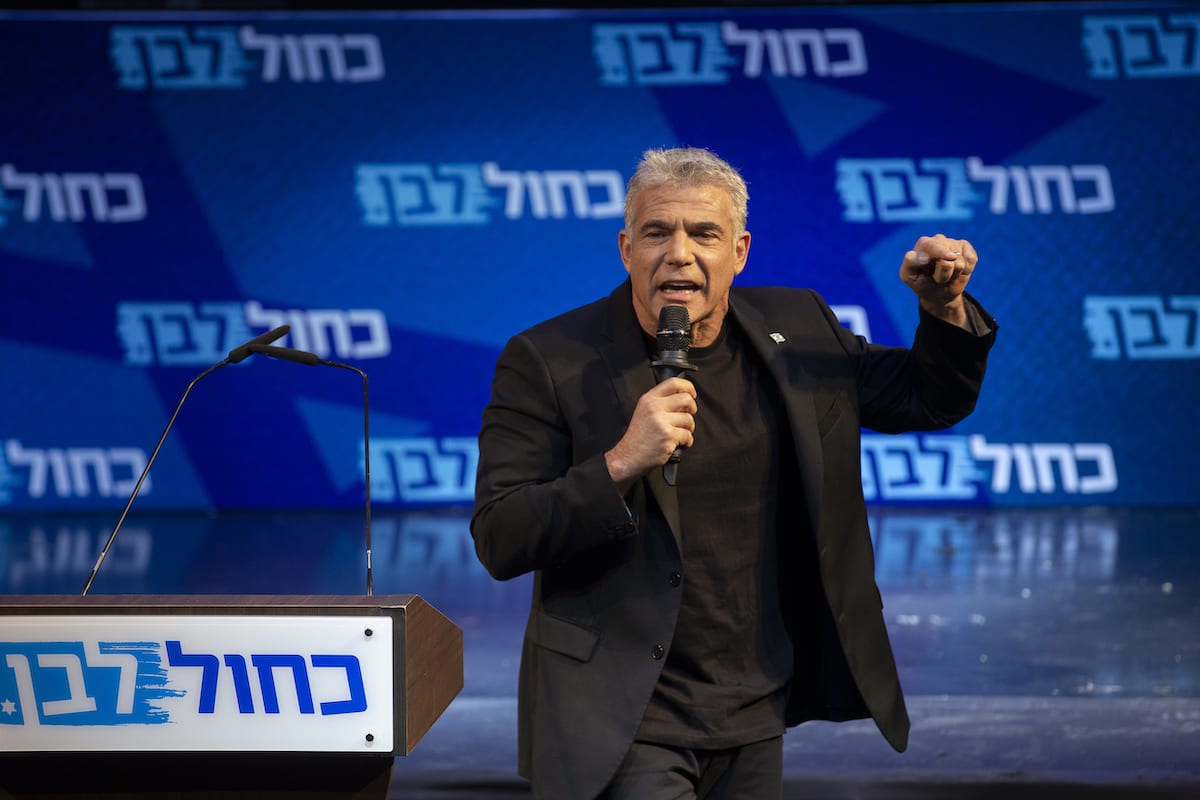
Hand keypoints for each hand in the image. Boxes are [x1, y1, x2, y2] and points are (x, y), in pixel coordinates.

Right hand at [605, 377, 696, 491]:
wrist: (628, 457)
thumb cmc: (638, 437)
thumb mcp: (644, 411)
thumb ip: (661, 402)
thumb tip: (684, 398)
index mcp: (649, 399)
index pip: (674, 383)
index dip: (688, 387)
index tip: (692, 394)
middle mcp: (654, 408)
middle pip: (686, 399)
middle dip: (692, 409)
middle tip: (686, 417)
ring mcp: (661, 422)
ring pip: (689, 419)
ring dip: (688, 429)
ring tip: (678, 434)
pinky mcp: (668, 436)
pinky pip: (688, 436)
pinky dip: (686, 442)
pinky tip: (676, 444)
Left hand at [899, 234, 977, 326]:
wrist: (939, 293)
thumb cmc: (922, 282)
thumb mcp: (908, 275)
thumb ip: (911, 262)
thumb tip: (925, 256)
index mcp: (922, 244)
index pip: (931, 245)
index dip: (940, 252)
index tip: (948, 258)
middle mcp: (938, 240)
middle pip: (948, 256)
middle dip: (944, 272)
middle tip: (937, 279)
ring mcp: (953, 243)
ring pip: (959, 261)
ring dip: (954, 274)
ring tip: (947, 275)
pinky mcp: (966, 248)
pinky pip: (971, 259)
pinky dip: (966, 270)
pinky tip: (959, 271)